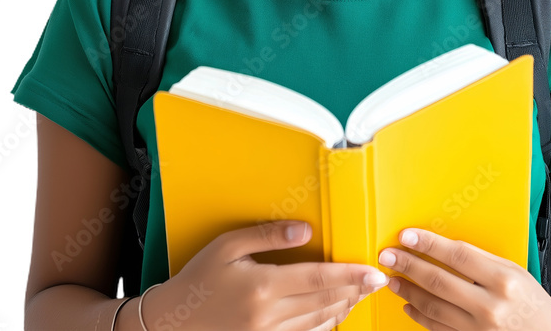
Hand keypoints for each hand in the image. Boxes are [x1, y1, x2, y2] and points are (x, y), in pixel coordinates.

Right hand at [139, 219, 388, 330]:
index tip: (374, 272)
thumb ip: (267, 234)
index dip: (350, 275)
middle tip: (377, 280)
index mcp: (262, 285)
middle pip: (325, 301)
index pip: (318, 278)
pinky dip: (325, 326)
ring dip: (344, 307)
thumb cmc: (198, 279)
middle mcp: (268, 314)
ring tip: (360, 293)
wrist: (173, 323)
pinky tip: (334, 314)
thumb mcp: (228, 245)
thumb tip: (305, 229)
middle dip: (355, 291)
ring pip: (318, 322)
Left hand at [377, 227, 550, 330]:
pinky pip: (439, 330)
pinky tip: (409, 306)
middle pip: (439, 281)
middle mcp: (491, 306)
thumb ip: (482, 261)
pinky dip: (420, 317)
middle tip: (388, 255)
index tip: (406, 235)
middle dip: (408, 266)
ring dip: (408, 291)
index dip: (428, 244)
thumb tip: (444, 247)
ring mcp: (481, 330)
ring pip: (434, 308)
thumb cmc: (533, 303)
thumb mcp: (514, 272)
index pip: (457, 256)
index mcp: (503, 279)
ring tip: (392, 279)